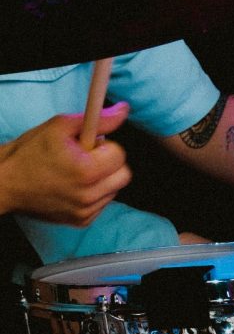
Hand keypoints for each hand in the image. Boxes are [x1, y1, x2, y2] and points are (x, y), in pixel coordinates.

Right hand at [0, 102, 131, 223]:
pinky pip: (101, 204)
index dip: (105, 145)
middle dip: (110, 163)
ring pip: (114, 190)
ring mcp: (86, 212)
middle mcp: (88, 196)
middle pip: (123, 176)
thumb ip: (96, 121)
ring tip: (77, 172)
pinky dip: (93, 194)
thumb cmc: (30, 153)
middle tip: (88, 157)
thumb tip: (122, 111)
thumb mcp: (59, 127)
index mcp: (85, 171)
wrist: (8, 183)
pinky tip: (74, 186)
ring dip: (102, 179)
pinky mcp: (82, 221)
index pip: (119, 156)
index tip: (90, 144)